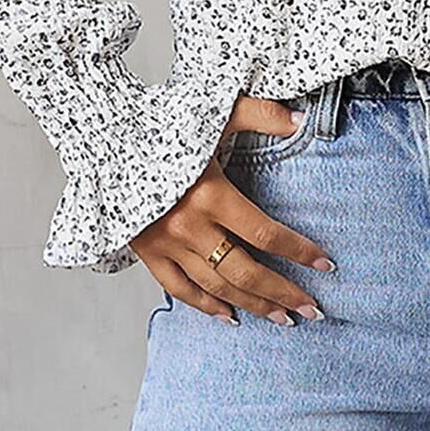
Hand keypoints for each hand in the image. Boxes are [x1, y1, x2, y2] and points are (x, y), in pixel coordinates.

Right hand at [129, 96, 336, 325]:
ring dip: (253, 305)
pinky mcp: (147, 252)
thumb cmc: (161, 122)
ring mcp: (166, 244)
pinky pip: (179, 289)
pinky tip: (230, 317)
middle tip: (313, 310)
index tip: (325, 265)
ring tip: (284, 318)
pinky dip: (206, 306)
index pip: (265, 233)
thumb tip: (300, 120)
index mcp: (210, 194)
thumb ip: (260, 114)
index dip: (298, 251)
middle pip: (245, 271)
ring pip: (217, 286)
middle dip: (283, 292)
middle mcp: (189, 226)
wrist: (104, 137)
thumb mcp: (213, 112)